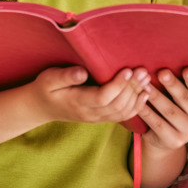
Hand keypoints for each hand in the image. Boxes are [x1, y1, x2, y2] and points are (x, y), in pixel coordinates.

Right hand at [30, 66, 150, 124]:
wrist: (41, 107)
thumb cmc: (45, 88)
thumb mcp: (48, 79)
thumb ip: (65, 76)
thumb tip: (82, 72)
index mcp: (77, 102)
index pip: (103, 97)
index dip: (118, 85)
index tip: (127, 69)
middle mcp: (90, 113)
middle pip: (117, 105)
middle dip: (132, 88)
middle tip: (142, 70)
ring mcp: (97, 118)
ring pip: (123, 112)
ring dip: (137, 95)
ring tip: (146, 78)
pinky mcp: (102, 117)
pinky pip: (123, 116)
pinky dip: (137, 106)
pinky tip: (145, 93)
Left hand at [139, 67, 187, 150]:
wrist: (169, 136)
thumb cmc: (177, 105)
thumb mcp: (186, 95)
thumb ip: (184, 82)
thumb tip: (175, 58)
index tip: (186, 69)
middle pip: (184, 99)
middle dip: (172, 85)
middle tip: (162, 72)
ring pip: (169, 110)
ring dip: (155, 95)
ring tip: (145, 83)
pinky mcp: (173, 141)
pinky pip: (157, 123)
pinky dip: (147, 111)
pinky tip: (139, 100)